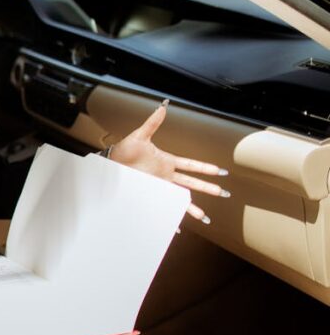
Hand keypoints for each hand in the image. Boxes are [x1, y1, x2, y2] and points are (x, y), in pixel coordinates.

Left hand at [109, 99, 228, 222]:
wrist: (109, 164)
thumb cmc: (124, 150)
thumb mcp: (140, 136)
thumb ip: (153, 122)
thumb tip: (163, 106)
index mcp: (167, 162)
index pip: (191, 165)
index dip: (205, 168)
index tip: (220, 171)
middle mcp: (166, 176)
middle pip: (192, 184)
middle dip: (208, 188)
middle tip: (224, 194)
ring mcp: (159, 186)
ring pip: (181, 199)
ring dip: (193, 208)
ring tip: (205, 218)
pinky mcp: (150, 194)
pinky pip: (163, 207)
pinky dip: (170, 217)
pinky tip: (177, 227)